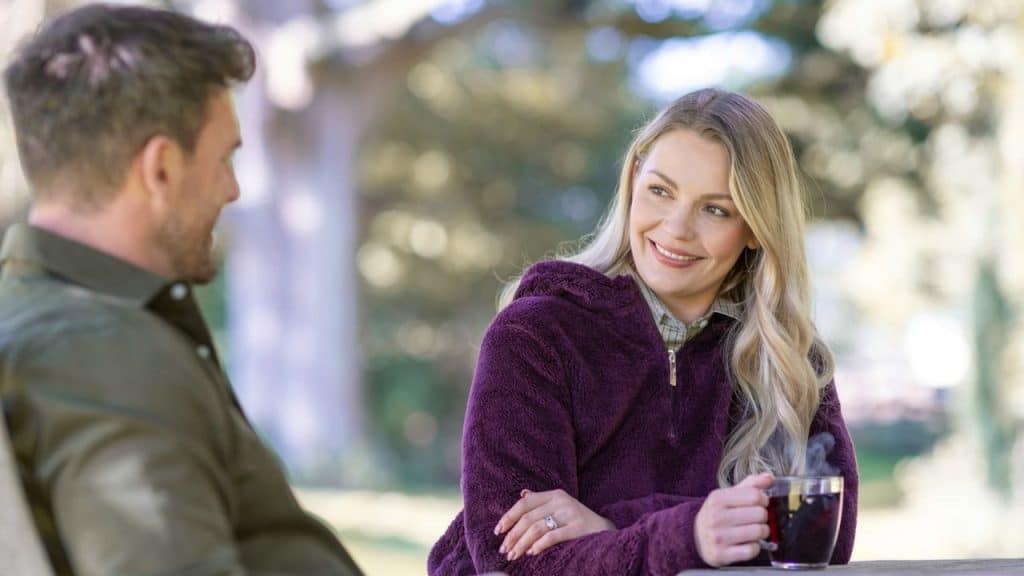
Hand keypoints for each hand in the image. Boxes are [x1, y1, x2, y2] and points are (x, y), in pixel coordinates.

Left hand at [493, 488, 614, 560]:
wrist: (606, 531)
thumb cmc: (578, 521)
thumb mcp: (561, 506)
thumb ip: (541, 501)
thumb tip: (522, 494)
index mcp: (554, 494)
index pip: (525, 503)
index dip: (509, 517)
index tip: (498, 531)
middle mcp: (561, 501)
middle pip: (528, 518)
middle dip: (512, 535)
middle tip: (504, 550)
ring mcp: (570, 513)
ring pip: (536, 528)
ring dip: (521, 543)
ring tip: (513, 555)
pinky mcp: (578, 528)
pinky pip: (552, 536)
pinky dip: (538, 545)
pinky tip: (531, 553)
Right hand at [694, 472, 772, 566]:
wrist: (695, 538)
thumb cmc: (717, 515)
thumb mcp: (727, 496)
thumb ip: (749, 485)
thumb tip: (769, 477)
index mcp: (717, 498)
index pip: (755, 495)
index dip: (764, 499)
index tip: (760, 503)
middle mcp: (716, 517)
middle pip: (760, 514)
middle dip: (763, 517)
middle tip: (757, 519)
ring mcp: (718, 537)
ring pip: (759, 532)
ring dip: (762, 532)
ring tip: (755, 531)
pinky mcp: (722, 554)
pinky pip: (752, 550)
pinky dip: (755, 547)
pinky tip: (748, 543)